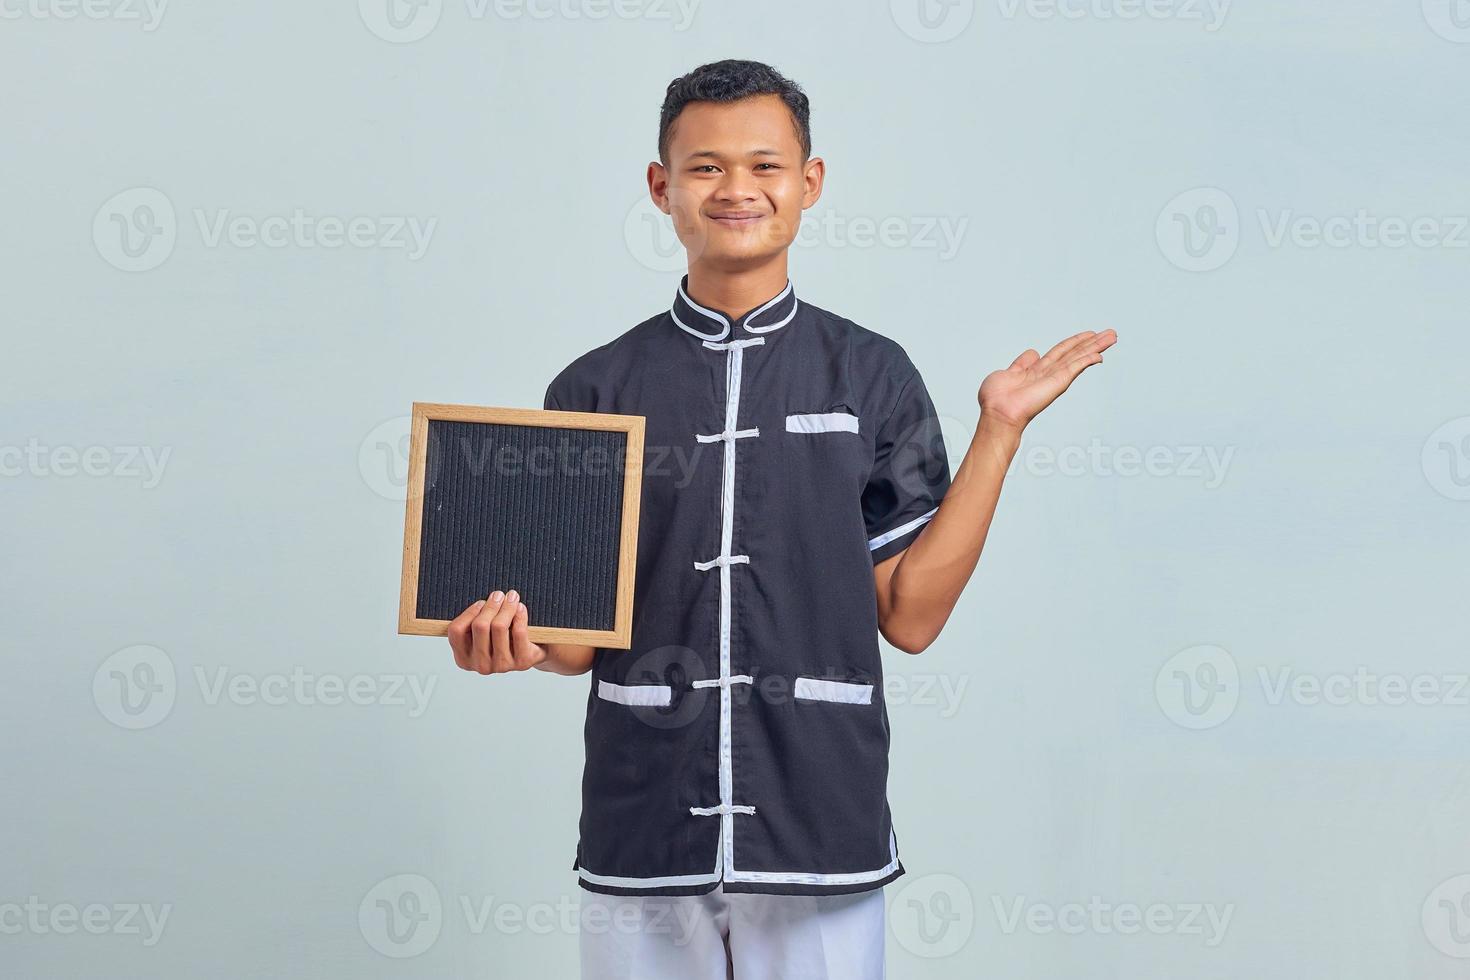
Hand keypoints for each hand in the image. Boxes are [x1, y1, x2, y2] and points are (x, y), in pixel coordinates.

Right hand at [446, 589, 547, 674]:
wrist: (530, 653)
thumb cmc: (501, 639)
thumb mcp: (481, 634)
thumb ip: (473, 621)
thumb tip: (480, 601)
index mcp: (464, 659)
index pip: (457, 630)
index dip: (469, 612)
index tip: (481, 602)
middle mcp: (481, 666)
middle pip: (480, 625)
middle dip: (491, 605)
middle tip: (499, 595)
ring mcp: (501, 665)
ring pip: (499, 626)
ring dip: (506, 606)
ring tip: (512, 597)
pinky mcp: (521, 661)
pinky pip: (518, 631)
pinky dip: (520, 615)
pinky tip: (520, 608)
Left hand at [978, 329, 1116, 430]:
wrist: (997, 413)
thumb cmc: (996, 399)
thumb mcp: (1007, 373)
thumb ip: (1022, 363)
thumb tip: (1033, 353)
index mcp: (1036, 370)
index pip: (1060, 352)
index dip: (1074, 342)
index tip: (1089, 334)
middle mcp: (1048, 374)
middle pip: (1075, 353)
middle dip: (1092, 342)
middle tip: (1110, 333)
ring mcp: (1055, 378)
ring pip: (1079, 357)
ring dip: (1096, 346)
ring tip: (1112, 336)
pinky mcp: (1058, 382)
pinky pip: (1076, 367)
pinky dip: (1088, 359)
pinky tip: (1100, 355)